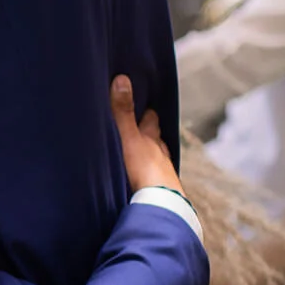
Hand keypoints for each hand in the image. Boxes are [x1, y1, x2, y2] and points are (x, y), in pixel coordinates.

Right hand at [112, 75, 178, 193]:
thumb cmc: (143, 168)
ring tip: (142, 155)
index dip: (148, 114)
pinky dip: (147, 176)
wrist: (159, 204)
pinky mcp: (160, 193)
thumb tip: (121, 79)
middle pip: (156, 141)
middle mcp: (160, 156)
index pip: (152, 122)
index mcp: (152, 140)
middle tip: (145, 128)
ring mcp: (163, 175)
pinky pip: (152, 180)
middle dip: (151, 134)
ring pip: (156, 161)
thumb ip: (122, 112)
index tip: (146, 107)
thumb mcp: (127, 137)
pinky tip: (141, 180)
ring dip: (150, 157)